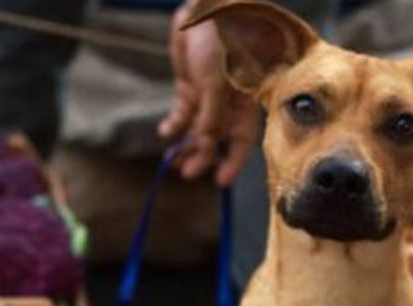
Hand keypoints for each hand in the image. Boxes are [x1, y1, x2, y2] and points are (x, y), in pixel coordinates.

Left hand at [158, 2, 259, 185]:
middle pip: (217, 139)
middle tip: (188, 174)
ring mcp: (210, 95)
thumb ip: (210, 115)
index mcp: (246, 106)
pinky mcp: (191, 85)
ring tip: (174, 162)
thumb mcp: (216, 83)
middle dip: (204, 157)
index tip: (220, 182)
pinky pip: (183, 111)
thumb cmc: (221, 44)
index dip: (232, 162)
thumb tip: (203, 143)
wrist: (205, 11)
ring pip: (198, 128)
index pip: (242, 142)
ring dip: (187, 145)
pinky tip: (166, 133)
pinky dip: (175, 123)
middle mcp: (230, 105)